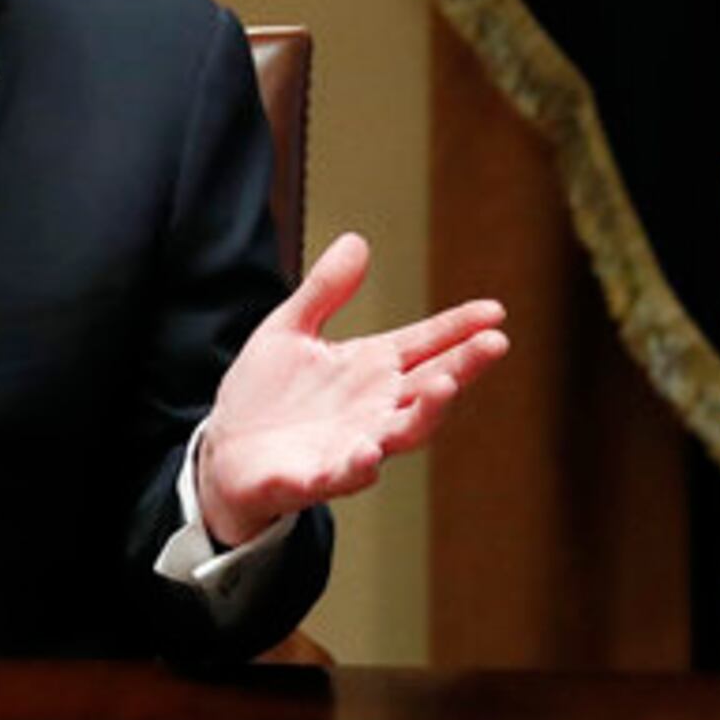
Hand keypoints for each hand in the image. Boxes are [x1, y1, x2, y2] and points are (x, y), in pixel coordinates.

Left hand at [195, 232, 510, 546]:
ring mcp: (350, 445)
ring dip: (426, 412)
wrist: (223, 453)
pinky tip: (369, 452)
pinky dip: (358, 466)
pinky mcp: (315, 478)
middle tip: (495, 342)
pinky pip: (343, 474)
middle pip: (430, 386)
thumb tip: (357, 240)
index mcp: (370, 369)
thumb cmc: (264, 394)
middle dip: (464, 365)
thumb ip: (324, 291)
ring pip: (402, 432)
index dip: (459, 328)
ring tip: (447, 384)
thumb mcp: (289, 330)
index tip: (494, 310)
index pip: (425, 344)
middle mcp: (373, 408)